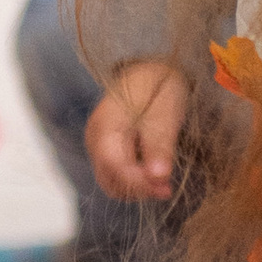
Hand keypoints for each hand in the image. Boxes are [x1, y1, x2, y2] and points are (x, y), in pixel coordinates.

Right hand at [87, 57, 186, 202]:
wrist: (149, 72)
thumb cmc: (159, 88)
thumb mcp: (165, 115)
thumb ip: (159, 146)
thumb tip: (158, 177)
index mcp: (105, 125)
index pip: (114, 166)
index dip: (139, 183)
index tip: (166, 189)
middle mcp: (94, 137)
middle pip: (109, 178)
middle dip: (138, 188)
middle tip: (167, 187)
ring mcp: (97, 144)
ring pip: (110, 180)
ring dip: (135, 187)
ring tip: (162, 180)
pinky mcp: (104, 148)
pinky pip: (113, 173)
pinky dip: (132, 179)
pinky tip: (152, 172)